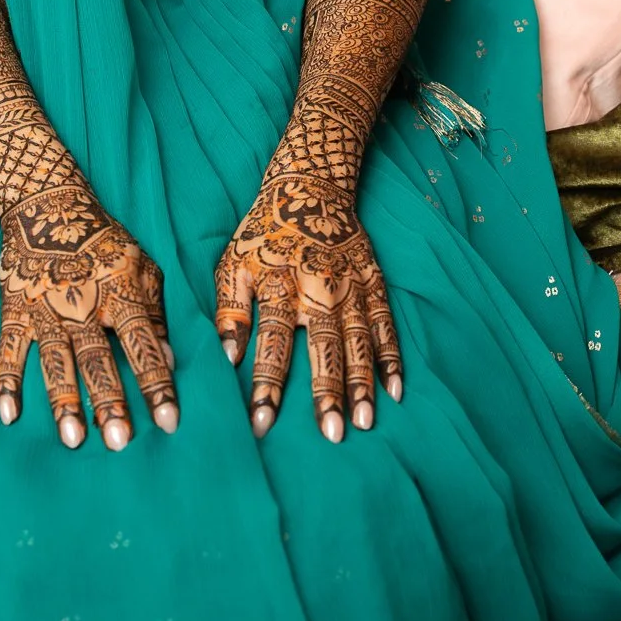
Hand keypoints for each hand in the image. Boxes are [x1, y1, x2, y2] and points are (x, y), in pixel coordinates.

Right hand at [0, 181, 177, 449]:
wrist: (48, 203)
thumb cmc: (103, 240)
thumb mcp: (140, 265)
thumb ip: (156, 311)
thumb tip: (170, 359)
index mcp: (119, 293)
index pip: (142, 343)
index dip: (155, 382)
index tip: (169, 421)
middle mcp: (83, 305)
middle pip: (98, 358)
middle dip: (110, 400)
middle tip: (120, 442)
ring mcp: (46, 308)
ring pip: (56, 360)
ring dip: (64, 400)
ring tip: (73, 439)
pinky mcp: (16, 308)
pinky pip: (9, 348)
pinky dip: (6, 381)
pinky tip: (9, 415)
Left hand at [214, 169, 401, 441]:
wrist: (309, 186)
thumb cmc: (262, 234)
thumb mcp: (233, 263)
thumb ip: (228, 310)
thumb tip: (226, 359)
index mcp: (277, 283)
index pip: (270, 341)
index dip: (266, 382)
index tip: (262, 423)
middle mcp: (316, 286)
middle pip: (322, 344)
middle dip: (327, 391)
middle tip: (332, 434)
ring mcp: (349, 284)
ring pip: (357, 338)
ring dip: (362, 381)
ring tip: (364, 421)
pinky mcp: (373, 279)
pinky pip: (385, 321)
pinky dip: (392, 355)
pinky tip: (395, 390)